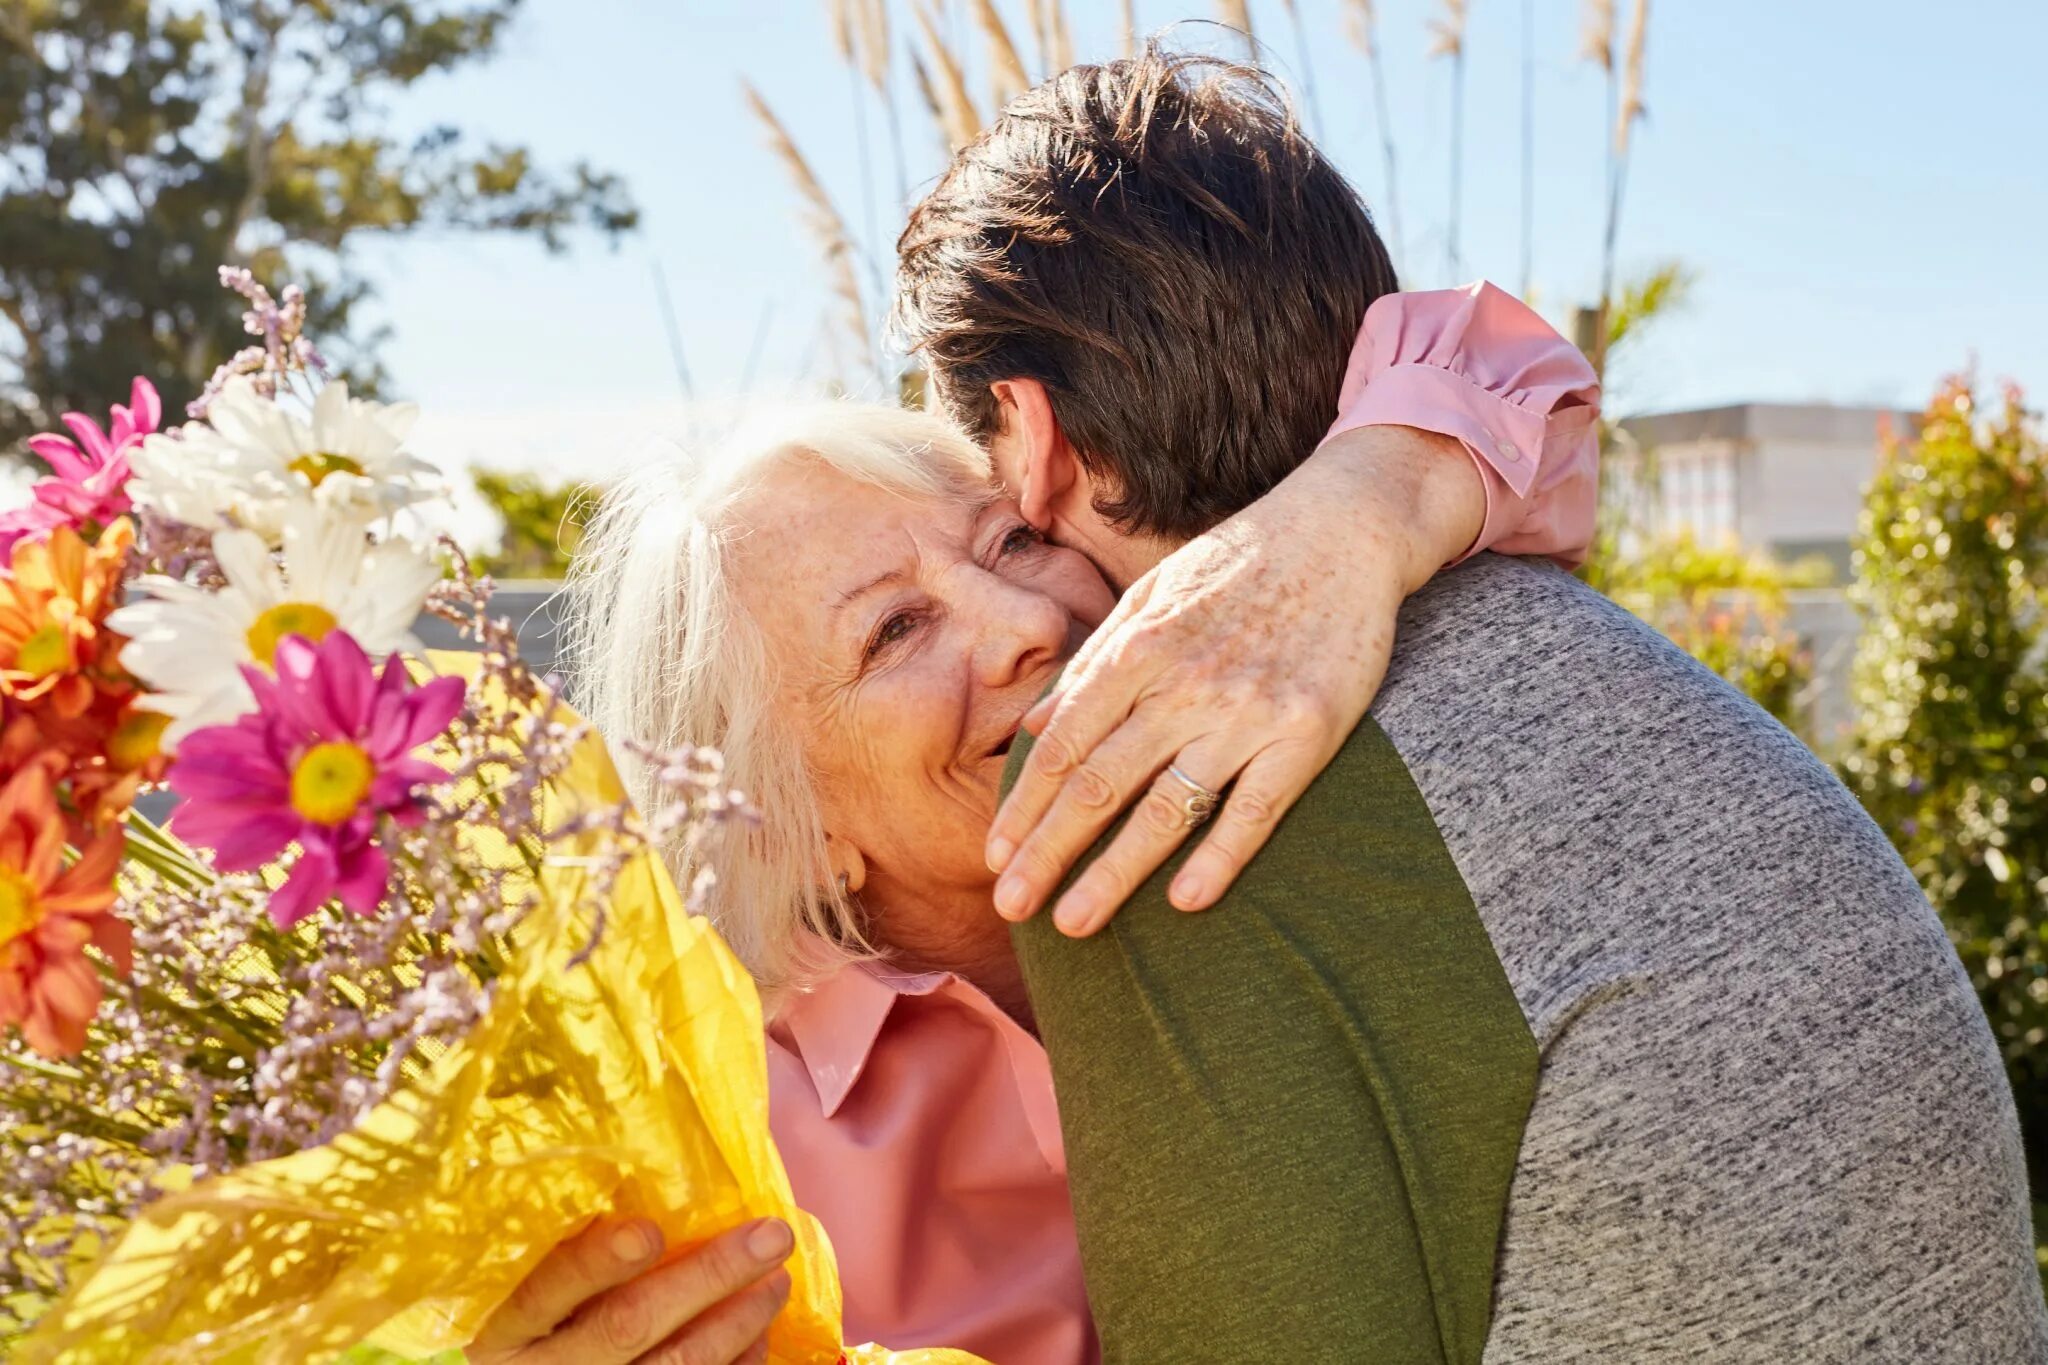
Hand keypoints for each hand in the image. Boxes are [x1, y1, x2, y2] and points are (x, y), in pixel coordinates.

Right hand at [467, 1215, 794, 1364]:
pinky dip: (736, 1364)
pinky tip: (760, 1335)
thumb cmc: (533, 1329)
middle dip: (707, 1277)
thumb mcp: (521, 1288)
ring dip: (738, 1321)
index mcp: (506, 1326)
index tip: (649, 1232)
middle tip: (770, 1236)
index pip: (546, 1289)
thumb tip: (646, 1177)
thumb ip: (563, 1247)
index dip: (597, 1262)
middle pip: (626, 1326)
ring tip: (778, 1279)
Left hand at [986, 425, 1484, 935]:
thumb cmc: (1241, 562)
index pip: (1063, 744)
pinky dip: (1218, 858)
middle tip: (1011, 907)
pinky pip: (1256, 810)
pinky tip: (1182, 902)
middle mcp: (1185, 684)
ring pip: (1166, 809)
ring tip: (1075, 924)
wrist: (1346, 529)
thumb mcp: (1153, 593)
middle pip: (1099, 785)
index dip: (1024, 804)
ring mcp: (1248, 712)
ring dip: (1114, 873)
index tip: (995, 853)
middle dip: (1047, 852)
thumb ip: (1095, 659)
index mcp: (1139, 648)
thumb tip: (1037, 722)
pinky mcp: (1308, 733)